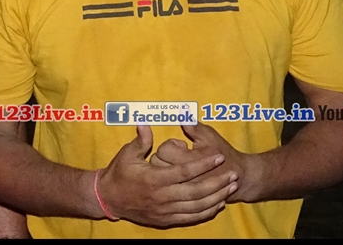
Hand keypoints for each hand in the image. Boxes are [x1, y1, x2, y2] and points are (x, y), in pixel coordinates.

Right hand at [94, 125, 236, 227]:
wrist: (109, 199)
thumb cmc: (118, 174)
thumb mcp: (127, 154)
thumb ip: (141, 140)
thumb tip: (146, 123)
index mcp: (154, 179)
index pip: (185, 171)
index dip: (204, 164)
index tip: (219, 156)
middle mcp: (162, 196)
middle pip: (197, 191)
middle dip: (217, 182)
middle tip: (233, 173)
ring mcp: (165, 210)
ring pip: (197, 206)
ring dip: (217, 197)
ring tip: (230, 187)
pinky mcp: (166, 219)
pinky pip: (191, 217)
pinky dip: (207, 211)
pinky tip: (218, 203)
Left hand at [153, 125, 263, 203]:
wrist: (238, 176)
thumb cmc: (223, 153)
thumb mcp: (210, 136)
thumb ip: (193, 126)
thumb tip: (181, 113)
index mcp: (188, 160)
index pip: (164, 150)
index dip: (171, 144)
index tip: (182, 145)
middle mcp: (183, 177)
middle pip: (157, 164)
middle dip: (163, 156)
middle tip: (176, 155)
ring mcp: (184, 189)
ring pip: (160, 179)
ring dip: (163, 169)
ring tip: (176, 165)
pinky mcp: (185, 197)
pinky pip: (167, 190)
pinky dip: (168, 184)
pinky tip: (178, 179)